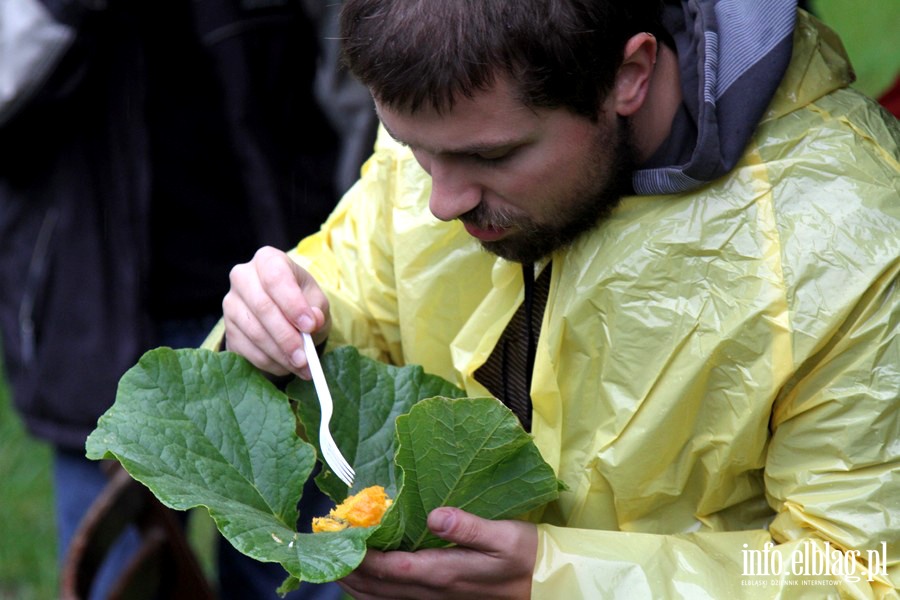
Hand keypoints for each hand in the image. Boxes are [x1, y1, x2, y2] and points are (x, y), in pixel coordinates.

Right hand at [223, 246, 329, 377]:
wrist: (283, 313)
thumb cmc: (302, 301)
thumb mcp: (317, 301)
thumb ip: (318, 310)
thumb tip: (314, 321)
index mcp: (268, 260)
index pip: (275, 278)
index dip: (292, 304)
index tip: (309, 326)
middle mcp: (243, 277)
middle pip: (262, 308)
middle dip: (286, 337)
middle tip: (305, 357)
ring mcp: (231, 304)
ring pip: (254, 332)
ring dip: (280, 354)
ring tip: (302, 366)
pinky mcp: (228, 330)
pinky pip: (246, 350)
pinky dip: (269, 363)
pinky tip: (286, 367)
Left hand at [339, 507, 536, 599]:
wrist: (545, 585)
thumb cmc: (526, 555)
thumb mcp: (504, 534)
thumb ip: (467, 526)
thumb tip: (433, 514)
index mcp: (445, 572)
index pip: (390, 568)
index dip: (361, 557)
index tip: (338, 539)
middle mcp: (435, 591)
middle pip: (379, 587)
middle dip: (350, 571)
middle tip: (325, 551)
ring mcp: (437, 599)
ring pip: (385, 598)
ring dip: (358, 584)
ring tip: (336, 567)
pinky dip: (376, 592)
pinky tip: (367, 582)